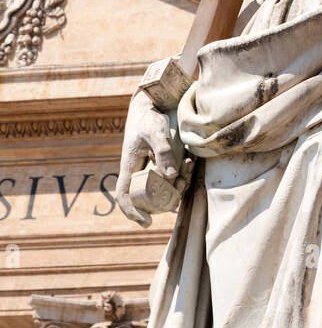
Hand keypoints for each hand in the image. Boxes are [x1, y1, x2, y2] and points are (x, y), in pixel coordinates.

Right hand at [115, 87, 183, 226]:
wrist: (153, 105)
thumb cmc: (149, 118)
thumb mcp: (154, 132)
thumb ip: (162, 151)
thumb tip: (171, 176)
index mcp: (129, 166)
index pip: (124, 196)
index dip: (132, 212)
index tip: (146, 222)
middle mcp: (139, 171)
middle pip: (148, 197)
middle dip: (166, 199)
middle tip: (180, 190)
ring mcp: (151, 168)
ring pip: (163, 188)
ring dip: (178, 185)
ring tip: (188, 168)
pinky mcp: (162, 163)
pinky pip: (172, 176)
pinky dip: (183, 174)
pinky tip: (189, 162)